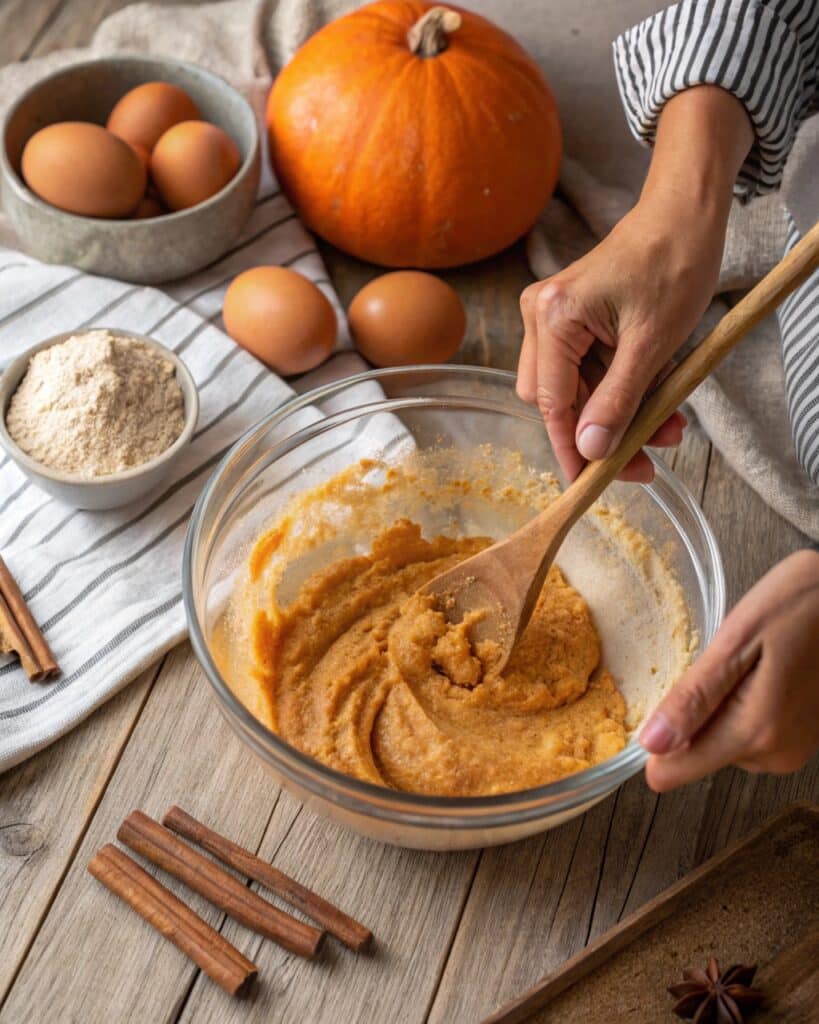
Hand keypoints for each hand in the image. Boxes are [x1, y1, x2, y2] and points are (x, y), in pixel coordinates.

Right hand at [517, 86, 752, 482]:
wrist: (685, 215)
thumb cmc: (672, 264)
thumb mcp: (651, 345)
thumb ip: (617, 401)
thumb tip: (590, 451)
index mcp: (553, 317)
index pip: (552, 402)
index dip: (572, 448)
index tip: (590, 484)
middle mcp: (542, 316)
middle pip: (556, 400)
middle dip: (600, 431)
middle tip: (645, 458)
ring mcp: (554, 317)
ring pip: (576, 389)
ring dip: (618, 414)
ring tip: (669, 427)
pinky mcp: (572, 320)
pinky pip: (589, 371)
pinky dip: (621, 390)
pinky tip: (658, 400)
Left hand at [640, 549, 818, 790]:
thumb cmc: (800, 605)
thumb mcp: (737, 640)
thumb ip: (695, 697)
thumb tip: (652, 743)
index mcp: (754, 732)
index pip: (675, 770)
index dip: (656, 740)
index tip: (660, 703)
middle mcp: (775, 754)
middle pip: (697, 751)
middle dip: (694, 712)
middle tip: (719, 665)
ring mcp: (791, 748)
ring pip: (722, 740)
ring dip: (719, 705)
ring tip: (746, 662)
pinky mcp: (799, 738)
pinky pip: (748, 731)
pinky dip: (741, 704)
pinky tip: (759, 671)